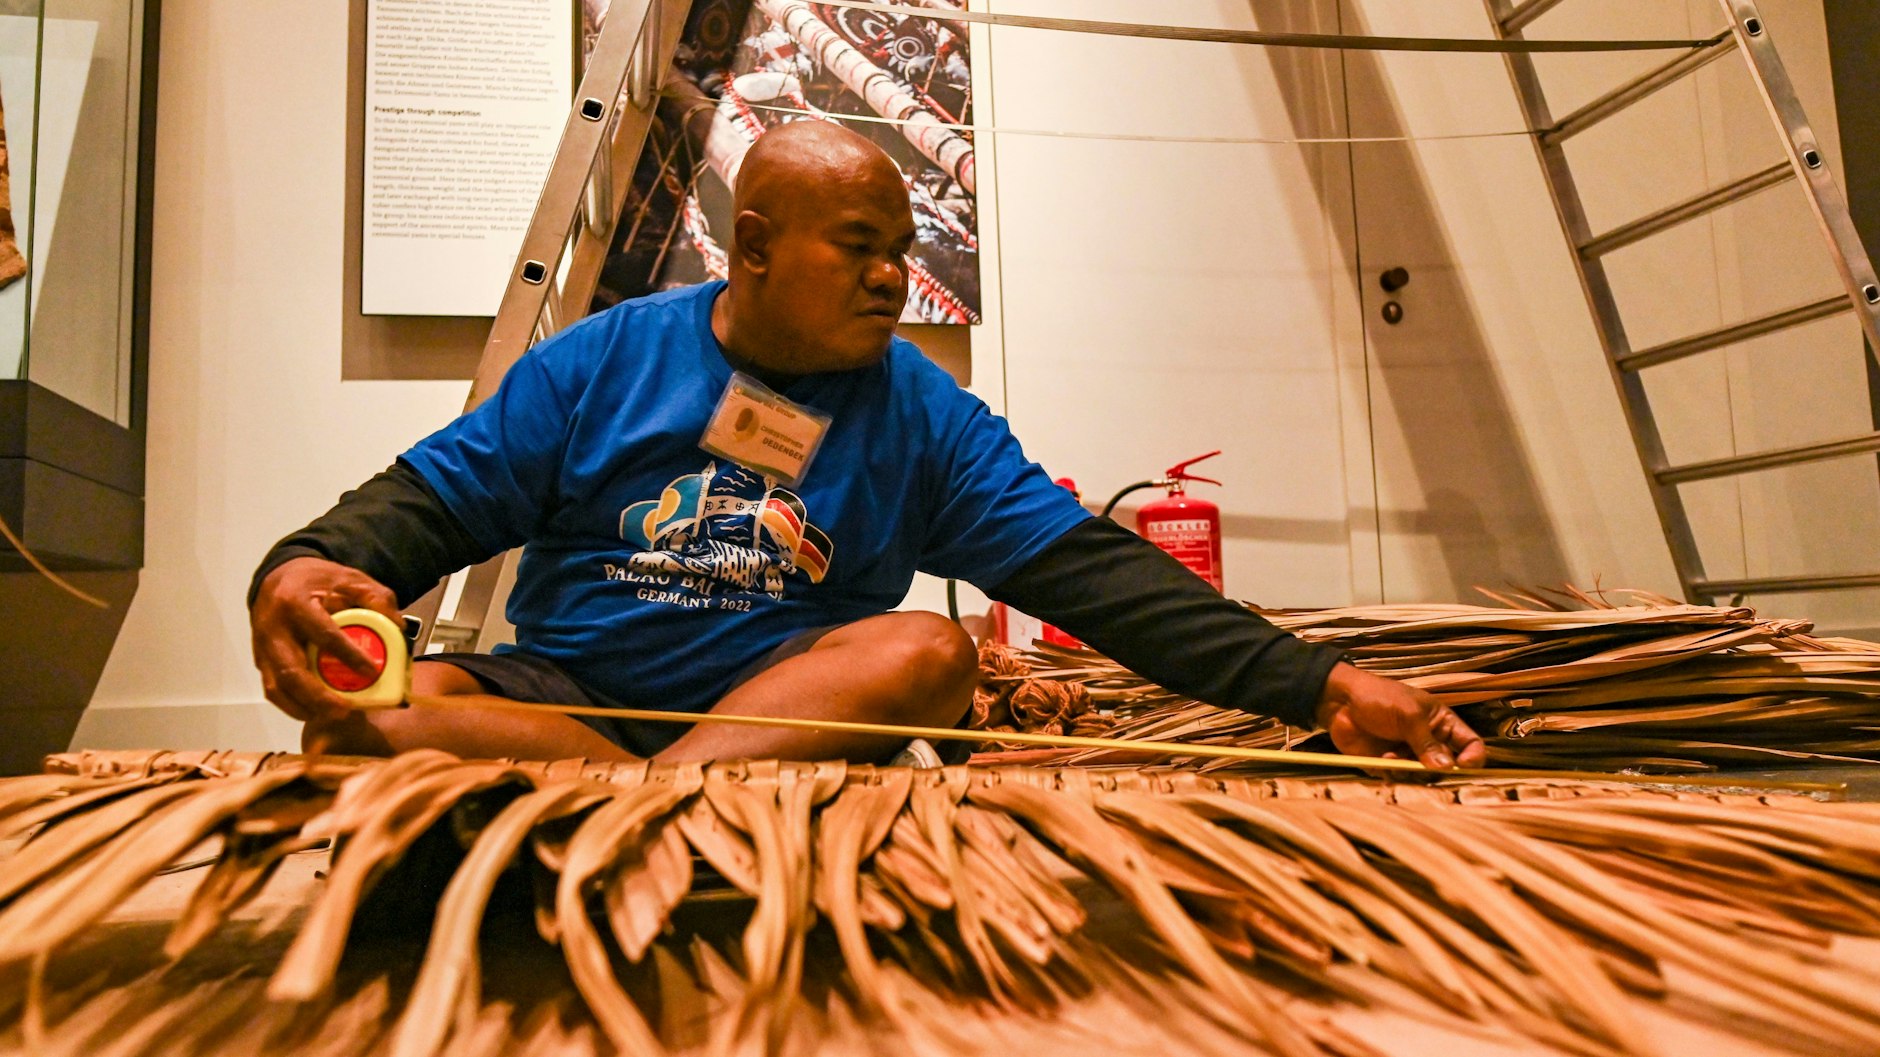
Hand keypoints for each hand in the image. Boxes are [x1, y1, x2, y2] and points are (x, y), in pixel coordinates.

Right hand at [249, 557, 401, 722]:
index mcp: (296, 603)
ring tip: (333, 715)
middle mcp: (273, 628)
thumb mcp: (351, 579)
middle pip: (290, 670)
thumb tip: (399, 627)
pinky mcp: (260, 660)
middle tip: (345, 711)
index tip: (371, 671)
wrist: (280, 576)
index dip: (347, 655)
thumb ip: (377, 599)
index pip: (322, 633)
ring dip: (304, 707)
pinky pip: (273, 689)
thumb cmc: (317, 581)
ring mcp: (262, 647)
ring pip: (277, 686)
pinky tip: (316, 712)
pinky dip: (293, 705)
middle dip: (318, 696)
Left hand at [1314, 662, 1486, 770]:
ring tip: (1392, 756)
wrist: (1339, 702)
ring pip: (1423, 778)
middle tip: (1423, 767)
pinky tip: (1381, 759)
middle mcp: (1429, 742)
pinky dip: (1393, 774)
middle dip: (1437, 771)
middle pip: (1448, 768)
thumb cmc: (1378, 698)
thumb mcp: (1408, 715)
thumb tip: (1447, 767)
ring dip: (1410, 772)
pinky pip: (1399, 780)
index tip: (1465, 766)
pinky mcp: (1388, 766)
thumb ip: (1427, 742)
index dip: (1473, 757)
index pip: (1470, 744)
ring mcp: (1409, 755)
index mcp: (1441, 723)